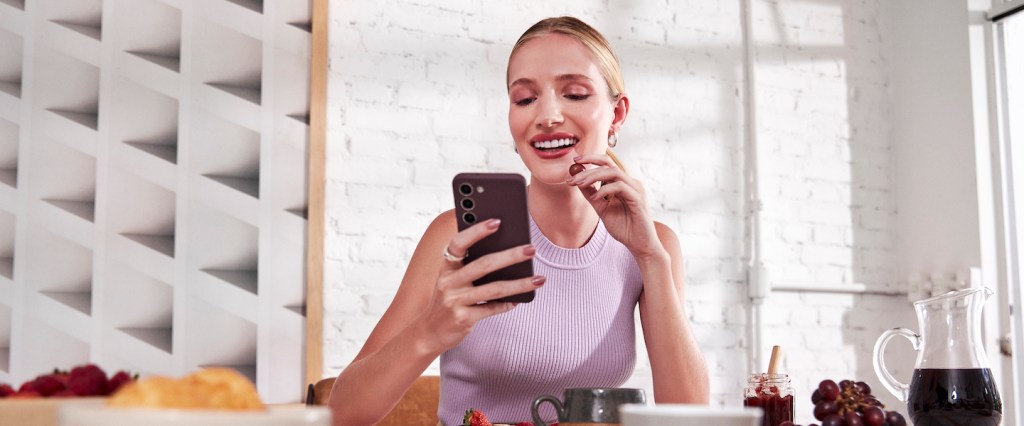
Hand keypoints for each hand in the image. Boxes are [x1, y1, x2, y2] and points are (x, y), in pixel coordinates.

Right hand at [418, 218, 543, 352]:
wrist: (429, 332)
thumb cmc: (448, 300)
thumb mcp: (451, 280)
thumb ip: (469, 267)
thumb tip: (506, 251)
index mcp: (446, 267)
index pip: (458, 243)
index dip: (476, 231)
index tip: (497, 221)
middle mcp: (448, 282)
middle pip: (484, 264)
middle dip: (510, 255)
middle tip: (531, 249)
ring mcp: (454, 301)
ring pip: (494, 288)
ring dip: (519, 283)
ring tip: (539, 279)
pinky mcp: (463, 319)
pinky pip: (491, 309)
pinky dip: (507, 304)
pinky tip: (520, 300)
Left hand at [566, 154, 663, 259]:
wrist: (639, 245)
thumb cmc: (624, 228)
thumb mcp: (602, 209)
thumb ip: (591, 195)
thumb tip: (577, 181)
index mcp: (623, 183)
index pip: (607, 164)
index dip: (591, 159)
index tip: (575, 160)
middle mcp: (631, 183)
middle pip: (609, 164)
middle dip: (588, 168)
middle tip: (572, 177)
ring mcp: (636, 189)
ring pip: (614, 172)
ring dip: (593, 176)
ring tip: (580, 184)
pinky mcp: (638, 199)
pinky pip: (619, 187)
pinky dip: (604, 190)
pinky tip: (595, 198)